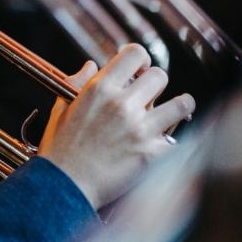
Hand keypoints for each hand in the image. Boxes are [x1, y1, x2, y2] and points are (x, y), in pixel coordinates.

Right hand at [37, 44, 194, 209]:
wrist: (65, 187)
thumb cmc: (60, 151)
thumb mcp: (61, 109)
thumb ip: (77, 82)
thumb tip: (90, 65)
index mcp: (100, 89)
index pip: (135, 54)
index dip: (141, 60)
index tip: (140, 70)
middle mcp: (122, 104)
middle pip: (160, 76)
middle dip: (156, 85)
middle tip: (151, 96)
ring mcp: (140, 129)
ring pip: (181, 104)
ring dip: (178, 108)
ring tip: (173, 113)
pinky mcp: (152, 153)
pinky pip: (177, 139)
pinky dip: (173, 141)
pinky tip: (166, 143)